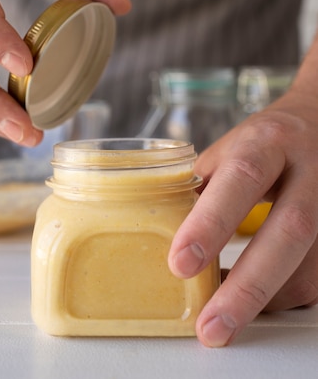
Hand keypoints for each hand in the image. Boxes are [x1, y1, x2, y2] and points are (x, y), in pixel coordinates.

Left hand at [168, 86, 317, 346]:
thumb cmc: (266, 140)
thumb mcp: (231, 147)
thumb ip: (203, 186)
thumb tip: (163, 232)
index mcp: (269, 140)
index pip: (242, 176)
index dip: (212, 221)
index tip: (180, 263)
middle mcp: (310, 170)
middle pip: (289, 229)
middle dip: (247, 285)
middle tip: (210, 325)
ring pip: (309, 264)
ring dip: (263, 300)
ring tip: (221, 321)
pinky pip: (316, 277)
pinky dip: (280, 297)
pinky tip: (251, 301)